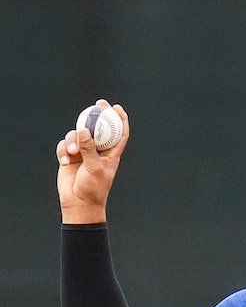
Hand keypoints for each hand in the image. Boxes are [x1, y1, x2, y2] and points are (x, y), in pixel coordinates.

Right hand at [56, 99, 128, 223]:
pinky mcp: (69, 157)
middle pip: (98, 128)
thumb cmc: (93, 188)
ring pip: (77, 135)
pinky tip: (64, 161)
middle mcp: (98, 151)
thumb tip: (84, 129)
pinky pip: (64, 146)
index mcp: (111, 154)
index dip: (120, 120)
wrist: (78, 203)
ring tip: (72, 153)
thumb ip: (89, 149)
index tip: (117, 107)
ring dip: (73, 141)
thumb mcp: (94, 168)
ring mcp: (83, 153)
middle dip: (96, 115)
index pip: (119, 134)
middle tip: (96, 104)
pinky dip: (63, 151)